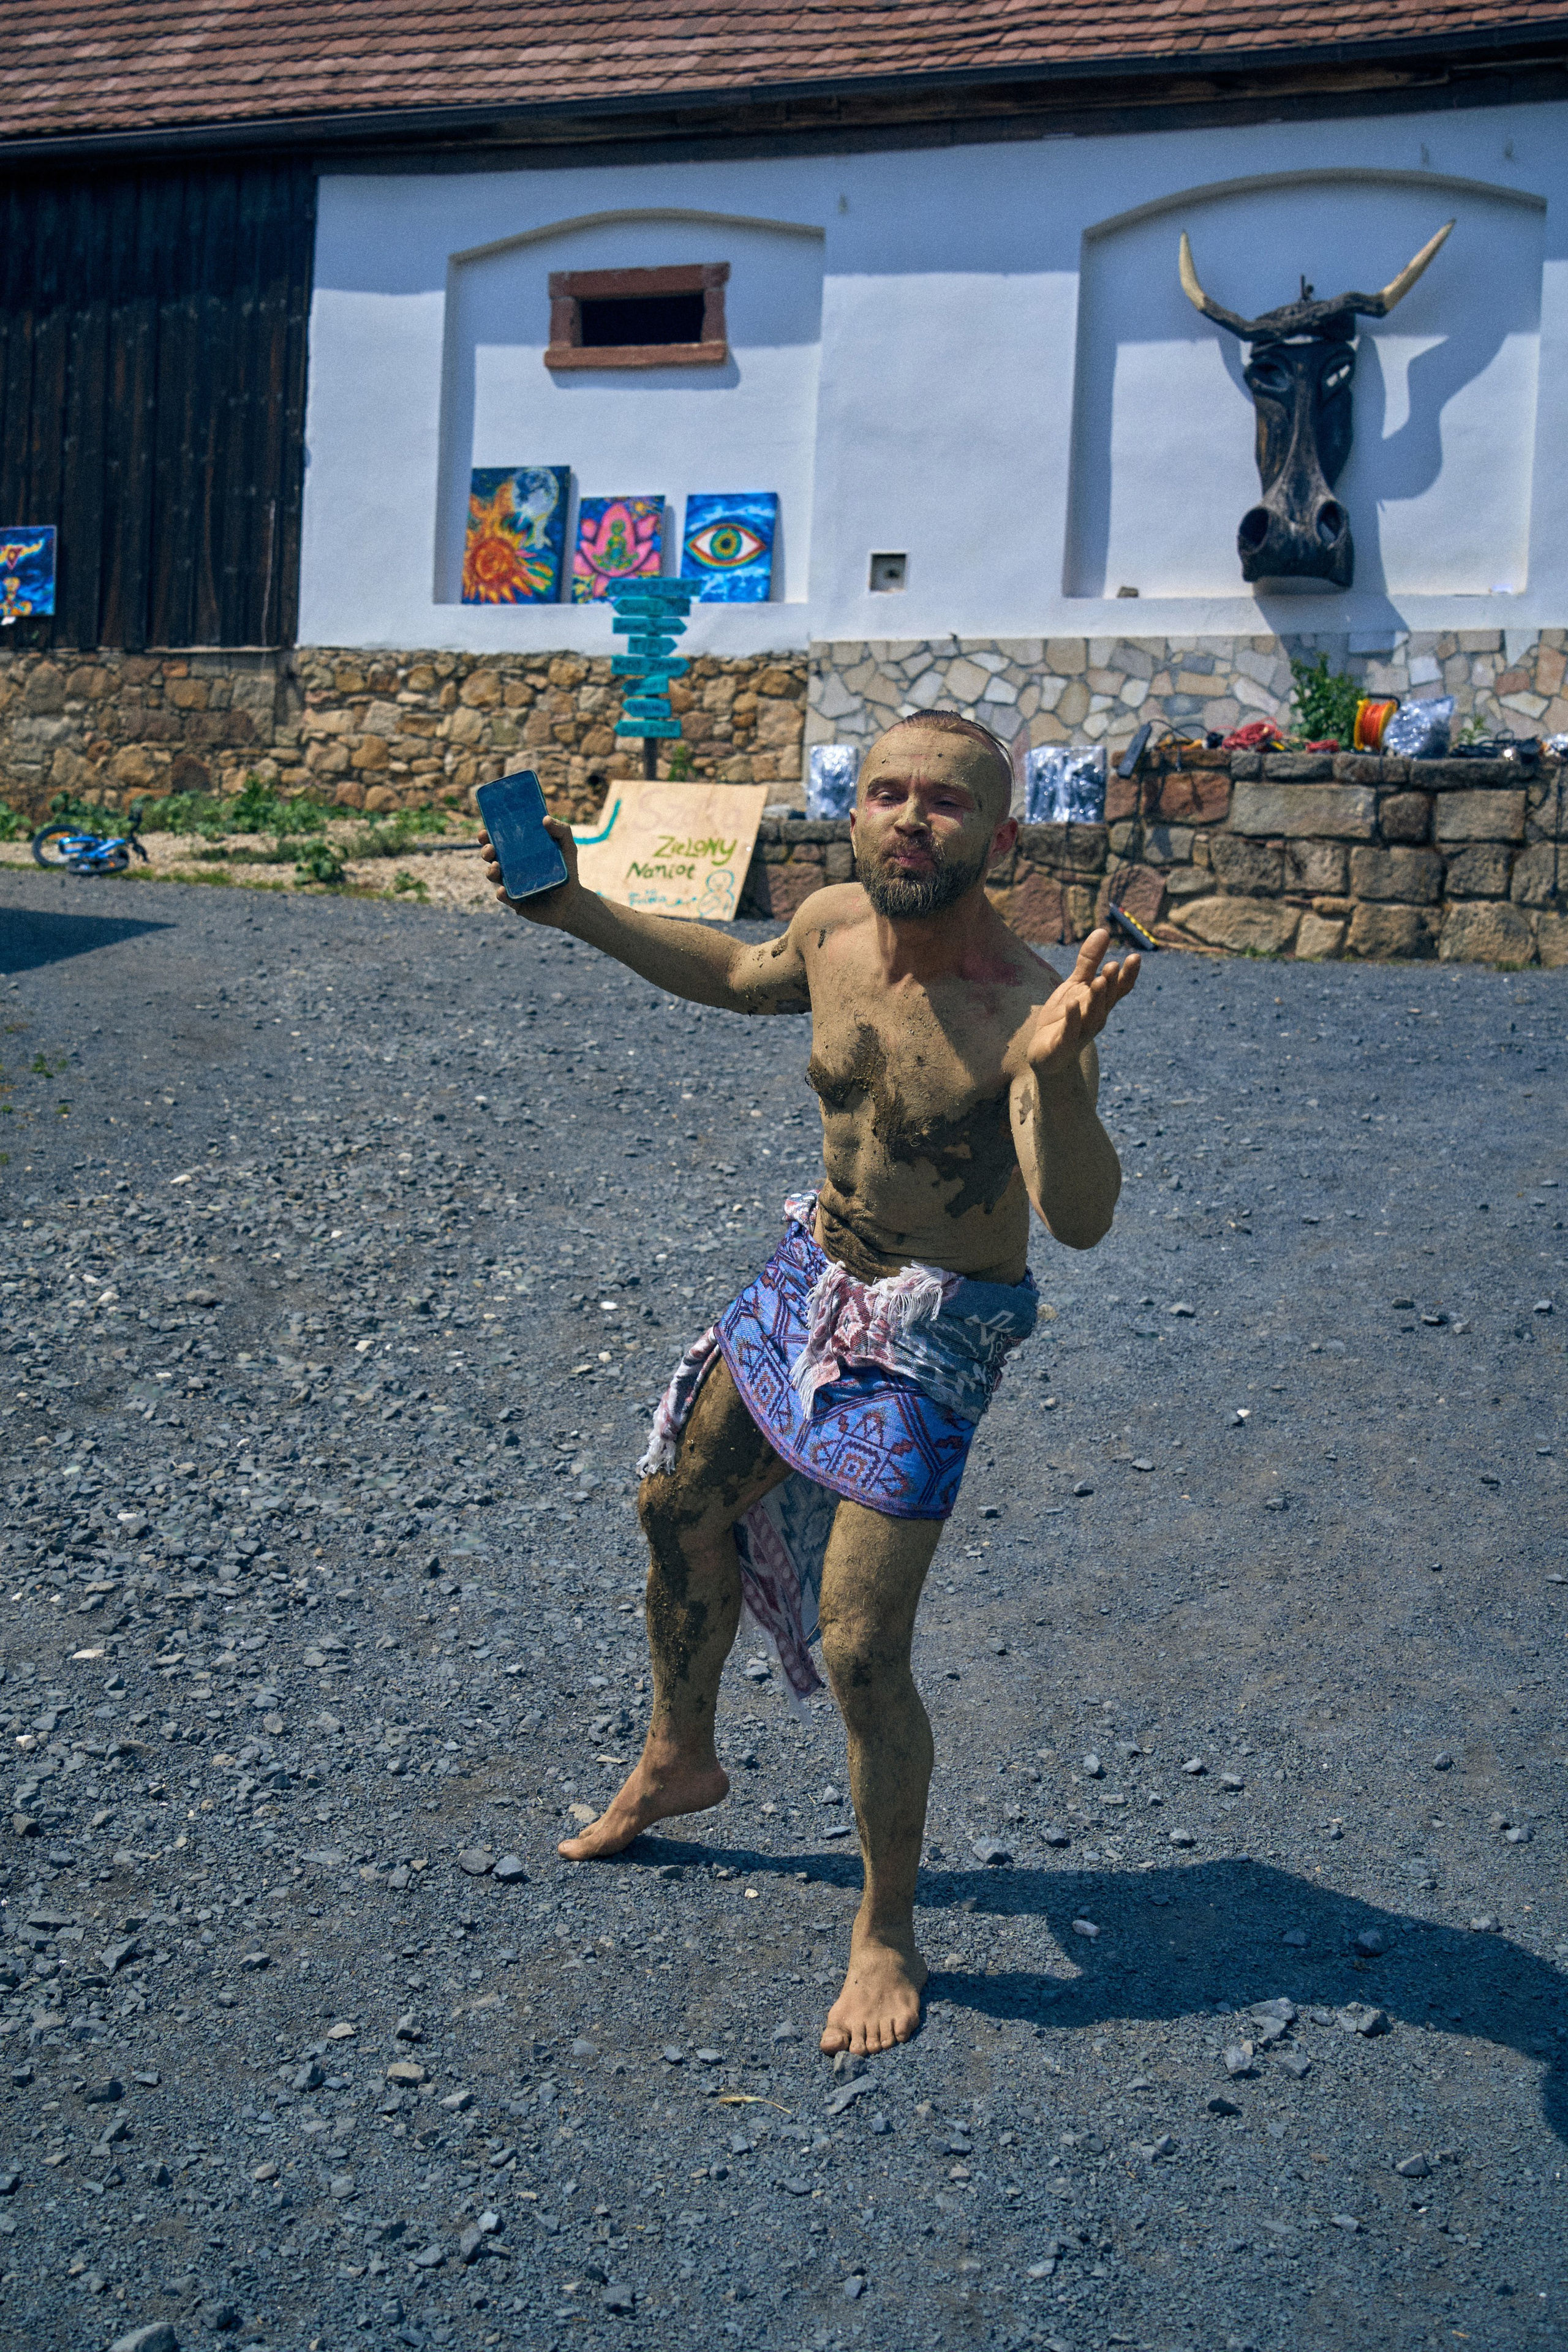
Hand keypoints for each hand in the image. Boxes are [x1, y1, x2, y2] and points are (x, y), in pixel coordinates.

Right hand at [480, 816, 581, 927]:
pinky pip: (503, 897)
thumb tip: (544, 818)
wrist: (572, 901)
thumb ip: (561, 831)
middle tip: (490, 849)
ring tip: (496, 867)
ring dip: (490, 871)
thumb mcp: (568, 848)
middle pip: (491, 857)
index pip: (499, 841)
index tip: (485, 831)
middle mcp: (511, 867)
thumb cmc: (567, 871)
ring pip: (494, 876)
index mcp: (518, 852)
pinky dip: (501, 893)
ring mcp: (511, 884)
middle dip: (486, 851)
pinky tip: (502, 889)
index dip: (488, 836)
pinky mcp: (515, 901)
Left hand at [1026, 927, 1139, 1078]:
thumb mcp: (1076, 985)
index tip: (1135, 957)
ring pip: (1092, 1015)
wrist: (1047, 1055)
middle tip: (1113, 965)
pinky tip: (1072, 1003)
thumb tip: (1103, 930)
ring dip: (1096, 999)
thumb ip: (1089, 961)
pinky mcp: (1062, 1044)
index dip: (1128, 975)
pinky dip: (1073, 1018)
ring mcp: (1080, 1033)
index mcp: (1101, 1003)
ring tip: (1099, 980)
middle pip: (1107, 1000)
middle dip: (1111, 983)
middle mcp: (1096, 1018)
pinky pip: (1070, 1031)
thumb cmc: (1065, 1017)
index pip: (1119, 989)